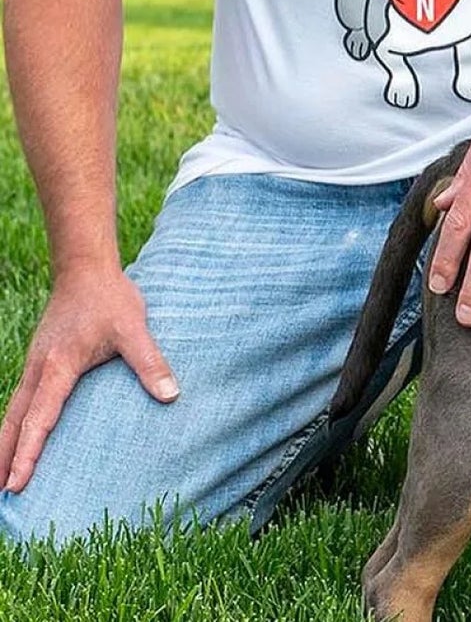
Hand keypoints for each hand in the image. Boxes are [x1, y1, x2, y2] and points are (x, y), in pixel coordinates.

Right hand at [0, 267, 177, 492]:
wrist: (85, 269)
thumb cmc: (110, 298)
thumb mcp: (134, 328)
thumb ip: (150, 362)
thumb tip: (172, 395)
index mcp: (59, 368)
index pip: (40, 419)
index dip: (28, 453)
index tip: (16, 483)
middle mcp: (39, 370)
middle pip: (15, 422)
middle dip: (4, 459)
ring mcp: (35, 366)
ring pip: (12, 412)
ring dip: (4, 444)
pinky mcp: (39, 361)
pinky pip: (20, 400)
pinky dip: (13, 424)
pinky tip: (16, 436)